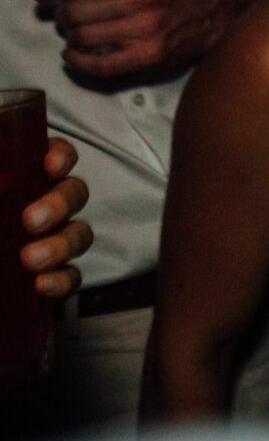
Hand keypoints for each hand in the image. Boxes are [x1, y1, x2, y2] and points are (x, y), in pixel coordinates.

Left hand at [21, 138, 90, 298]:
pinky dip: (62, 280)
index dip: (61, 156)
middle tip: (31, 221)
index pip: (54, 156)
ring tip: (31, 260)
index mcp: (17, 180)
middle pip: (72, 192)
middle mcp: (38, 205)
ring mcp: (46, 242)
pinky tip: (41, 285)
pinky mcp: (46, 278)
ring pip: (77, 233)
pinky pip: (71, 276)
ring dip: (62, 243)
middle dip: (60, 203)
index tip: (49, 167)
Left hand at [32, 0, 254, 79]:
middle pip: (78, 11)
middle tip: (65, 16)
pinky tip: (75, 54)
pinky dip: (78, 61)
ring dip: (70, 37)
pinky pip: (100, 65)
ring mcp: (147, 29)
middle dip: (62, 16)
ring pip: (84, 38)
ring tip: (76, 33)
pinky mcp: (149, 56)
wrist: (211, 11)